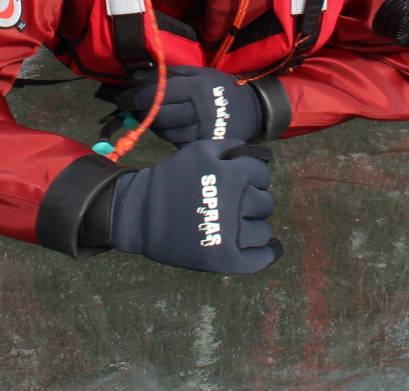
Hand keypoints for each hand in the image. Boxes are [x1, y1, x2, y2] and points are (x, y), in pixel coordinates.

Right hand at [108, 139, 280, 273]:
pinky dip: (265, 254)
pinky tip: (267, 249)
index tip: (239, 183)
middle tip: (232, 205)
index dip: (251, 177)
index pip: (262, 174)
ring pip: (263, 230)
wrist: (141, 215)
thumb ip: (233, 149)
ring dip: (253, 227)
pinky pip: (260, 258)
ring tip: (236, 225)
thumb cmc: (172, 180)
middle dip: (252, 202)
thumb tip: (265, 158)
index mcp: (229, 174)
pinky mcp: (225, 259)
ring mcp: (230, 233)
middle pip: (265, 203)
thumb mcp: (200, 151)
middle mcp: (233, 202)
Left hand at [120, 67, 262, 145]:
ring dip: (153, 125)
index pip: (159, 93)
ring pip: (165, 131)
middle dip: (142, 112)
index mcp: (196, 87)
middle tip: (132, 109)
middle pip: (160, 114)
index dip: (137, 97)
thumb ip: (171, 74)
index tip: (124, 99)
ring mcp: (202, 129)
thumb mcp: (199, 73)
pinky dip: (167, 135)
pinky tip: (168, 127)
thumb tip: (138, 78)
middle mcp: (199, 109)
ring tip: (151, 117)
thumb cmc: (219, 87)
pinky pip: (176, 143)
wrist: (251, 109)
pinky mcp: (203, 144)